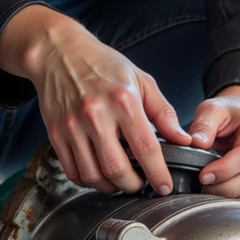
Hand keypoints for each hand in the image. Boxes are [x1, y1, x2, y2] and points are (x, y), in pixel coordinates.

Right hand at [20, 16, 192, 195]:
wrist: (59, 53)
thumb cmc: (103, 65)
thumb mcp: (141, 80)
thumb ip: (163, 113)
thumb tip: (183, 139)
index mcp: (123, 101)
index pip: (145, 148)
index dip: (158, 174)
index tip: (164, 187)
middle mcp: (96, 115)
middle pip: (117, 169)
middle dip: (134, 185)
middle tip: (141, 184)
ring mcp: (72, 126)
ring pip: (93, 175)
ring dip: (111, 187)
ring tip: (121, 181)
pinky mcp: (56, 134)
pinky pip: (72, 171)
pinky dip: (88, 181)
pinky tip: (99, 174)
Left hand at [188, 85, 239, 207]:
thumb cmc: (228, 116)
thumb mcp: (212, 110)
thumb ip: (203, 124)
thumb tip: (196, 143)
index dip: (224, 169)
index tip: (203, 175)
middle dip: (226, 188)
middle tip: (203, 188)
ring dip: (235, 200)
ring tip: (213, 194)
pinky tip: (226, 200)